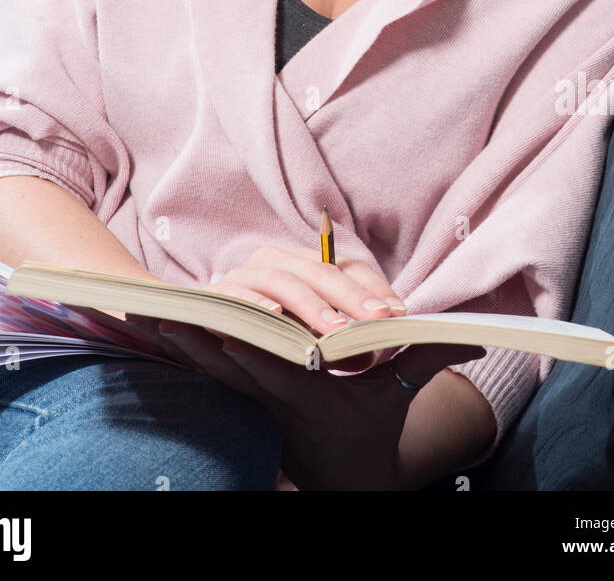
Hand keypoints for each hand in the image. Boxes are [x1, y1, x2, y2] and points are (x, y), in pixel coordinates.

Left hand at [155, 322, 484, 489]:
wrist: (348, 473)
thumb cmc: (377, 425)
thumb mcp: (403, 391)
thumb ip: (431, 358)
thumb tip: (479, 339)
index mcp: (315, 395)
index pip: (280, 370)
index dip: (253, 350)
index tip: (226, 326)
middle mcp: (280, 396)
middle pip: (236, 366)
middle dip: (202, 343)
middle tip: (170, 315)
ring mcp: (259, 398)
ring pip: (217, 369)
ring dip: (186, 345)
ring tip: (155, 318)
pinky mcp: (248, 393)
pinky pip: (214, 371)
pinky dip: (190, 351)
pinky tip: (164, 329)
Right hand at [204, 244, 410, 340]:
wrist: (213, 346)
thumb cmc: (276, 343)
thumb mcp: (320, 339)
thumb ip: (350, 342)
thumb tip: (388, 350)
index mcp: (307, 265)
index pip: (348, 266)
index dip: (375, 287)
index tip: (400, 314)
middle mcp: (279, 262)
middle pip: (322, 271)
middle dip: (352, 296)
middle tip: (378, 319)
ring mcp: (247, 275)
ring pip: (285, 281)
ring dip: (310, 304)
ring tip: (335, 329)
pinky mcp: (219, 295)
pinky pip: (239, 295)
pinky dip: (256, 304)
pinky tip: (275, 315)